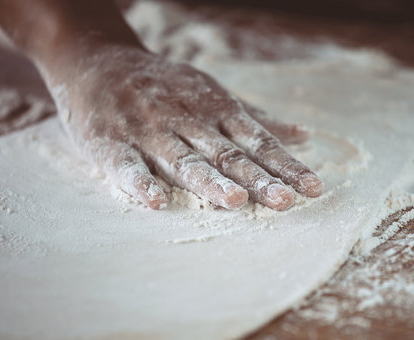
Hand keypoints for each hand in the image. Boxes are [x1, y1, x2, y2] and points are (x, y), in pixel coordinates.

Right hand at [50, 45, 322, 209]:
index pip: (258, 142)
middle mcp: (187, 120)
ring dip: (209, 181)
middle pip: (227, 154)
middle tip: (285, 201)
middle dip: (258, 178)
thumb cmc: (167, 86)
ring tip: (236, 200)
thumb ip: (258, 119)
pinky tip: (156, 202)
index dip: (286, 165)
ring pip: (183, 159)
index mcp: (215, 110)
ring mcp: (148, 130)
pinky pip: (126, 165)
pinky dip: (140, 182)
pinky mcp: (110, 142)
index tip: (313, 189)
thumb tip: (304, 135)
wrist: (99, 63)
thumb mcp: (215, 95)